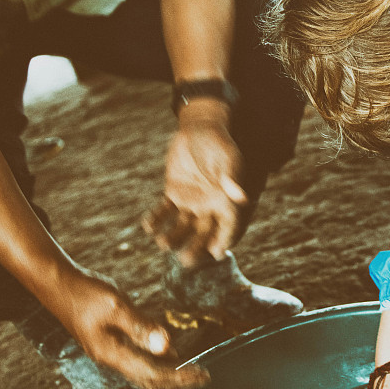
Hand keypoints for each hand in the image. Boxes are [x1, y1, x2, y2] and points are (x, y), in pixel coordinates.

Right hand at [52, 265, 209, 388]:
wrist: (57, 284)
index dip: (180, 377)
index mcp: (112, 353)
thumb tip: (167, 347)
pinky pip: (136, 359)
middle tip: (204, 378)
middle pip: (149, 380)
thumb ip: (141, 327)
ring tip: (191, 372)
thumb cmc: (86, 292)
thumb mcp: (116, 306)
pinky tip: (169, 355)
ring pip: (142, 371)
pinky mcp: (108, 343)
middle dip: (177, 381)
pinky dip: (156, 361)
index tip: (203, 375)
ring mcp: (108, 352)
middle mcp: (110, 358)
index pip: (154, 374)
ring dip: (168, 373)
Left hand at [144, 112, 247, 264]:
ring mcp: (191, 202)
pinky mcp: (174, 194)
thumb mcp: (227, 158)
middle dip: (195, 248)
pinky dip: (156, 220)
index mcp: (227, 202)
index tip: (215, 253)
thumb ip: (233, 178)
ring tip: (162, 243)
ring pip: (182, 227)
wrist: (198, 128)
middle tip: (185, 260)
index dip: (223, 241)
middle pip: (204, 234)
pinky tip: (148, 226)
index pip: (229, 227)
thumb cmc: (218, 142)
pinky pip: (164, 212)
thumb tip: (241, 199)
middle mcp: (210, 206)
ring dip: (173, 237)